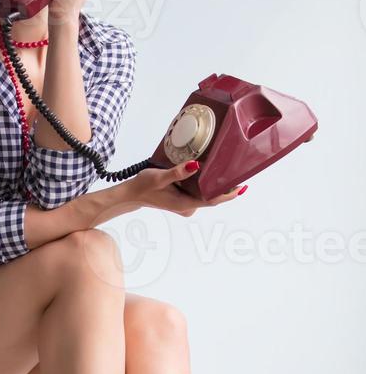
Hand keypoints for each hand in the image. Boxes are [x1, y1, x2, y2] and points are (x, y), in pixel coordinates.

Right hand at [128, 159, 245, 216]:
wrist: (131, 195)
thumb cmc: (143, 186)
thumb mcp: (159, 177)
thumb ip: (178, 172)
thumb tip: (196, 165)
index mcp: (184, 203)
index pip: (212, 200)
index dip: (228, 194)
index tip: (242, 187)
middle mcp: (187, 207)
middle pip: (212, 198)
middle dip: (226, 188)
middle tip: (239, 173)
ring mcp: (185, 205)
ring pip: (205, 196)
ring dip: (215, 186)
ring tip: (227, 172)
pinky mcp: (182, 201)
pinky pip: (199, 194)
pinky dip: (205, 186)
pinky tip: (209, 175)